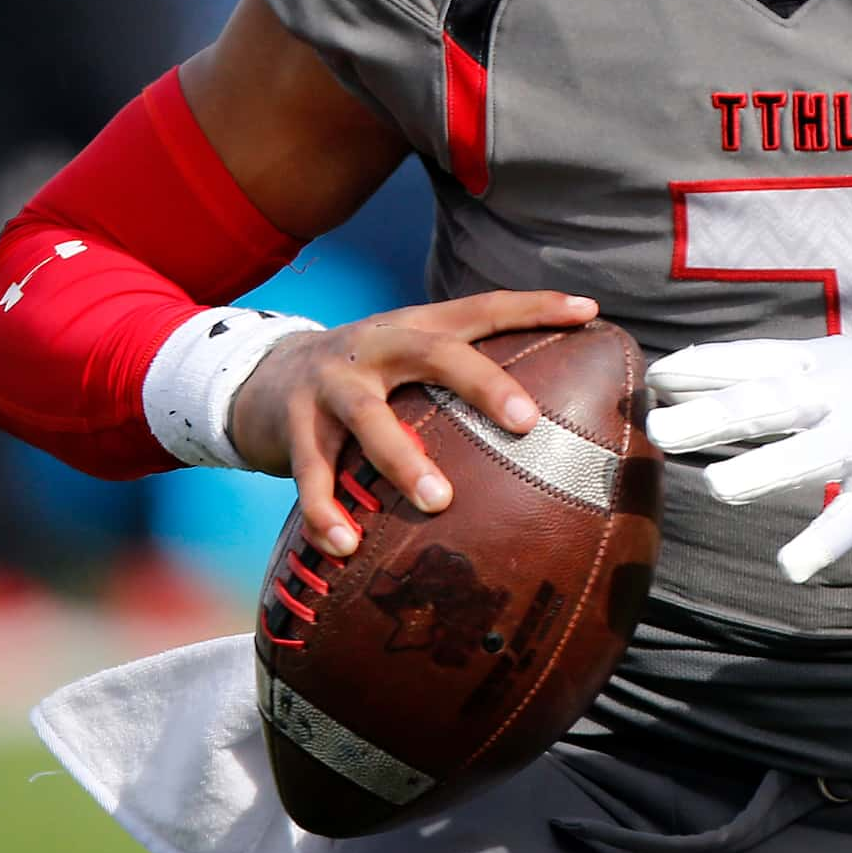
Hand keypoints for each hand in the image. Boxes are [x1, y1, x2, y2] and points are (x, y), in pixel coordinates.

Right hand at [230, 290, 598, 557]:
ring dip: (404, 460)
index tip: (587, 310)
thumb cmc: (365, 376)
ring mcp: (333, 384)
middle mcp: (378, 345)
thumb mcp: (409, 359)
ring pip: (368, 418)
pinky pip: (313, 473)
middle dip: (482, 384)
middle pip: (434, 354)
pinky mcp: (296, 426)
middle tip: (525, 422)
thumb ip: (460, 377)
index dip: (534, 306)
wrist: (264, 375)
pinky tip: (346, 545)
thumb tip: (546, 419)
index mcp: (416, 327)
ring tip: (438, 502)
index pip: (483, 308)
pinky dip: (328, 510)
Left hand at [646, 335, 851, 583]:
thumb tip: (687, 384)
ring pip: (810, 453)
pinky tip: (792, 565)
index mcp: (819, 360)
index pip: (751, 359)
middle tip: (661, 427)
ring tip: (718, 487)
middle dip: (714, 413)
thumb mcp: (831, 373)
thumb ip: (772, 380)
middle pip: (770, 400)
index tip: (656, 378)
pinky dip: (825, 540)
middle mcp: (842, 391)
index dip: (702, 367)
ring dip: (762, 469)